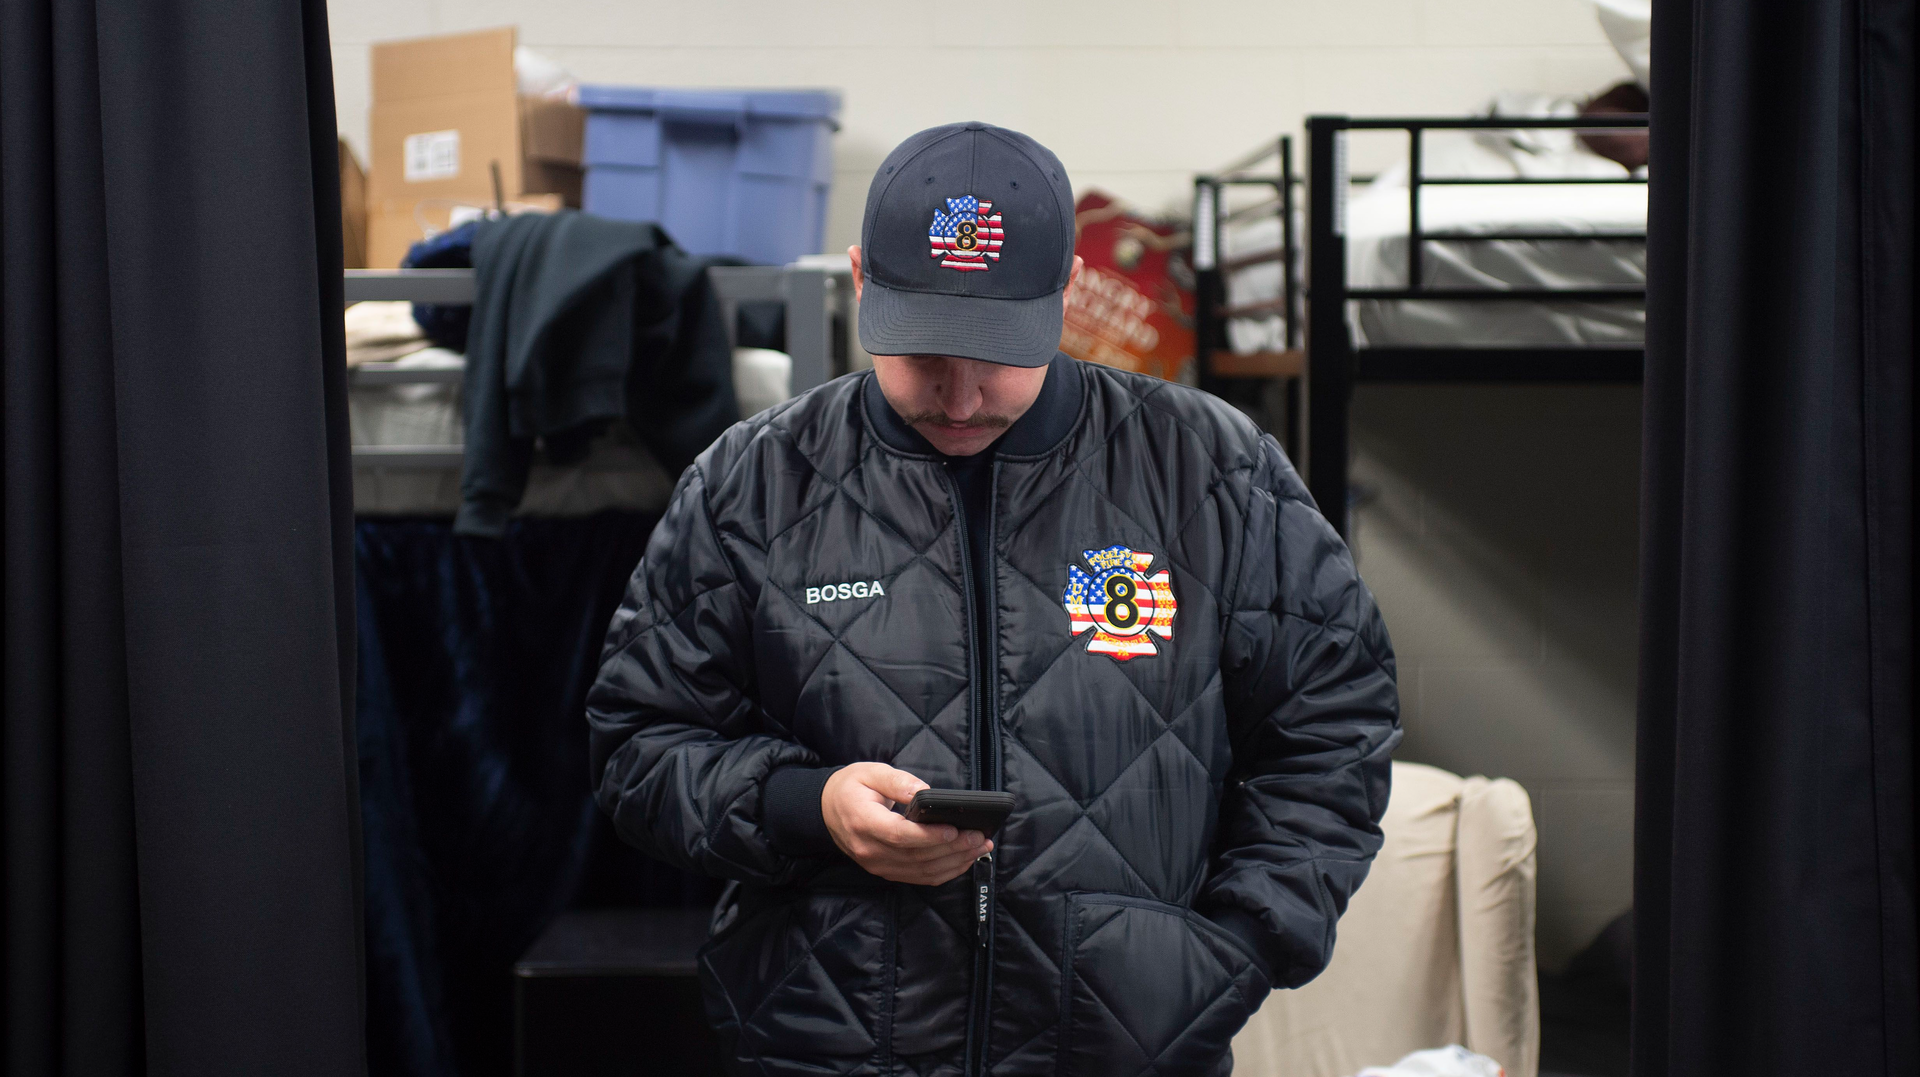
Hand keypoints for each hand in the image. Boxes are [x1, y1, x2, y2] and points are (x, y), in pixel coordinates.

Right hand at [821, 763, 990, 885]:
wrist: (826, 810)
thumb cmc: (850, 788)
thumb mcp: (870, 772)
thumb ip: (897, 781)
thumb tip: (925, 792)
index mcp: (864, 822)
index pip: (900, 835)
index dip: (930, 836)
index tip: (955, 829)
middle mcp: (869, 850)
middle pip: (916, 856)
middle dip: (952, 848)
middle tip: (979, 837)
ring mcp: (877, 864)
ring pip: (921, 871)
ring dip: (954, 862)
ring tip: (979, 847)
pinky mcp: (886, 870)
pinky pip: (918, 877)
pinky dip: (944, 872)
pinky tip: (962, 860)